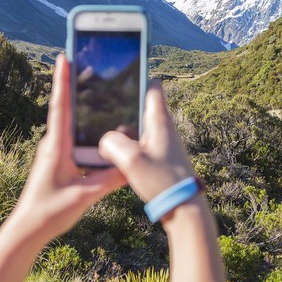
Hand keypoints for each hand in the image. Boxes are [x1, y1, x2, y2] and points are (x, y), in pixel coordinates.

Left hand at [12, 54, 125, 243]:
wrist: (28, 230)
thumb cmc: (50, 212)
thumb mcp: (85, 196)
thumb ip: (109, 180)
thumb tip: (132, 164)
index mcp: (56, 146)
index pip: (60, 106)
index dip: (62, 80)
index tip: (64, 56)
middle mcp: (53, 145)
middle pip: (64, 108)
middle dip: (74, 84)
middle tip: (86, 64)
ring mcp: (53, 153)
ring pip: (69, 124)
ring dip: (79, 106)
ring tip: (94, 89)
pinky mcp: (57, 163)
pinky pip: (71, 139)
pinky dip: (82, 128)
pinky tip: (95, 129)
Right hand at [98, 81, 195, 202]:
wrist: (184, 209)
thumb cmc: (162, 181)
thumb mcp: (130, 160)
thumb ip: (112, 143)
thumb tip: (104, 141)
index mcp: (160, 121)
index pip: (152, 87)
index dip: (137, 77)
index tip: (120, 72)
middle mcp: (163, 129)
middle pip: (140, 107)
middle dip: (121, 106)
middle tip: (97, 104)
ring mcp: (161, 144)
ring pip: (136, 128)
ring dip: (121, 130)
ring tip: (98, 131)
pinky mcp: (158, 159)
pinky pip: (138, 145)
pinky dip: (125, 146)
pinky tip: (109, 155)